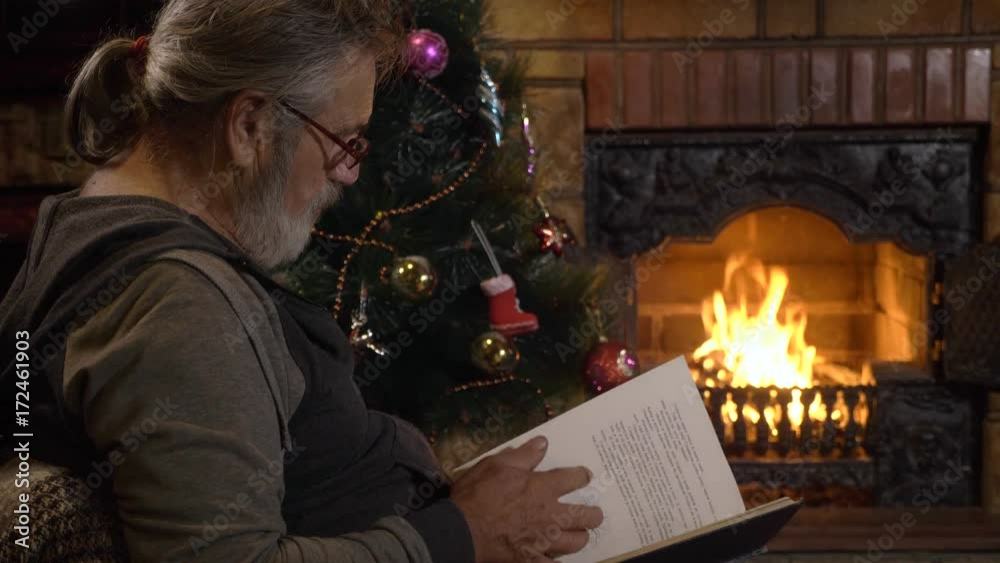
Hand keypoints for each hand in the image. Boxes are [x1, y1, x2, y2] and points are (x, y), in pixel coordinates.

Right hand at [451, 436, 603, 562]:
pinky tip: (556, 559)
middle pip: (585, 516)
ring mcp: (544, 541)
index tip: (586, 476)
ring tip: (579, 535)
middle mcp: (551, 515)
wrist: (462, 529)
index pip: (573, 479)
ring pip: (576, 542)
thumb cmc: (478, 494)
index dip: (582, 476)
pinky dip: (556, 561)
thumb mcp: (497, 464)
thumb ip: (524, 454)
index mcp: (543, 488)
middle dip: (593, 514)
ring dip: (580, 537)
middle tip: (593, 513)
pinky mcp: (533, 560)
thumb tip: (544, 442)